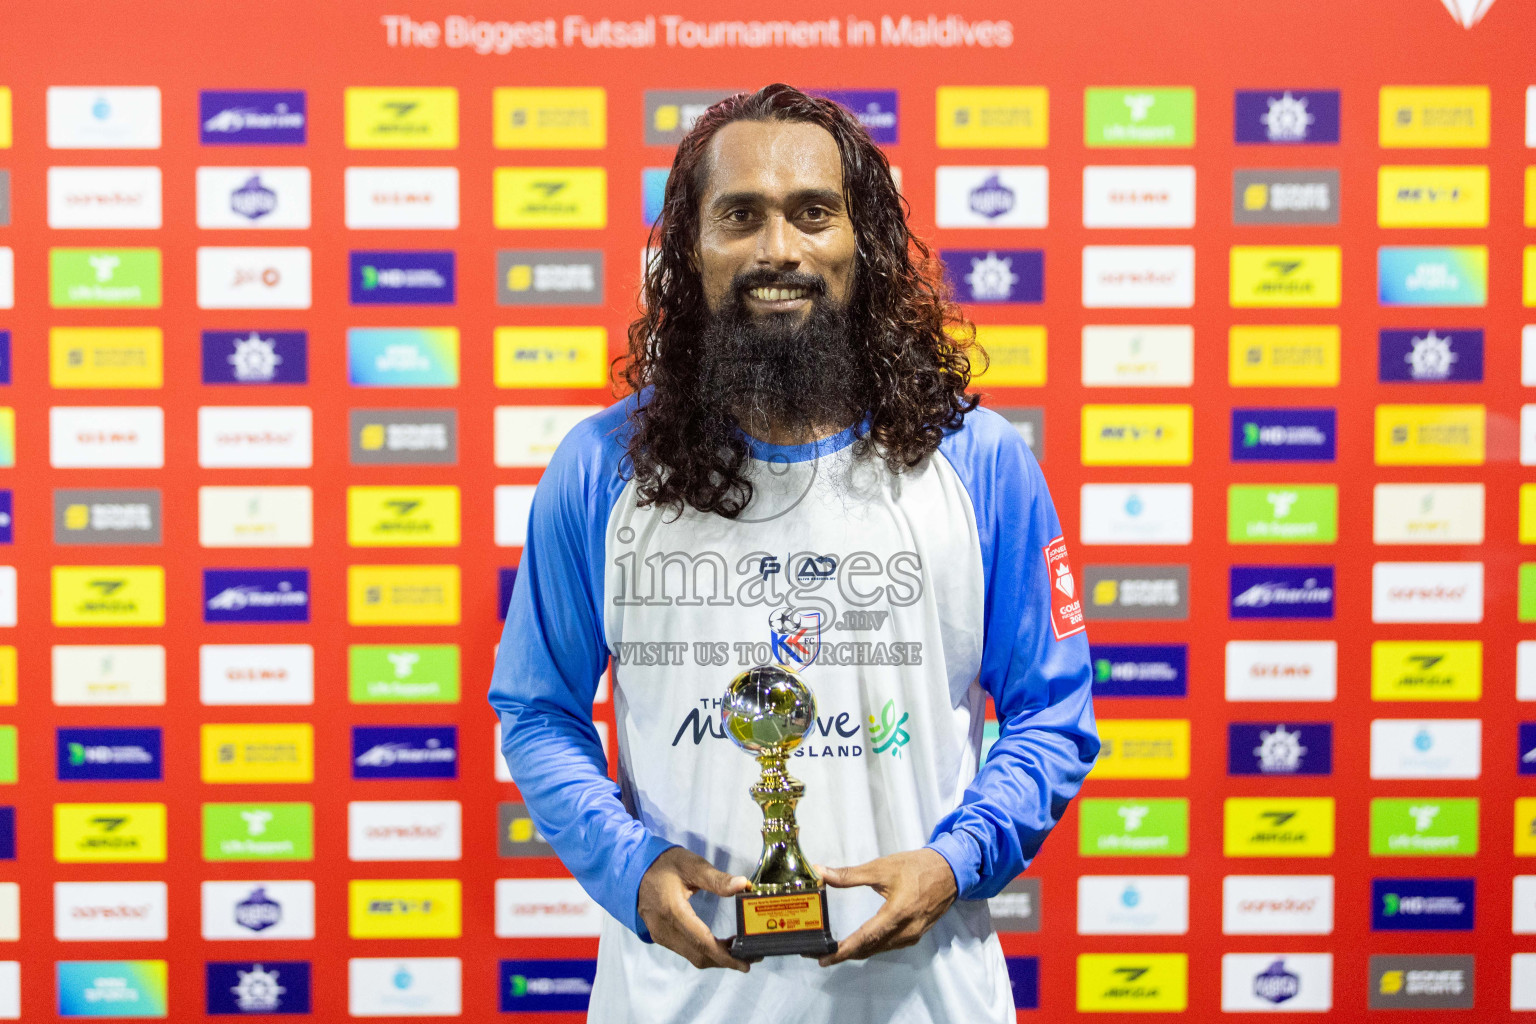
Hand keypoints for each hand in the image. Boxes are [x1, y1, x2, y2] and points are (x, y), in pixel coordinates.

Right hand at [637, 846, 752, 971]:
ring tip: (738, 949)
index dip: (725, 956)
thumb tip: (743, 885)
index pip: (702, 942)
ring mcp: (660, 934)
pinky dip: (704, 951)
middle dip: (725, 960)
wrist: (633, 867)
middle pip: (699, 954)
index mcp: (672, 911)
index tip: (745, 962)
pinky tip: (719, 944)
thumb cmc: (664, 864)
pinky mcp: (660, 935)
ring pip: (692, 955)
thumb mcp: (692, 865)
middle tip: (750, 956)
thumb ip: (717, 879)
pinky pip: (685, 950)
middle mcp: (664, 929)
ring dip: (716, 957)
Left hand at [815, 849, 956, 965]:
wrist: (950, 871)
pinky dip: (873, 946)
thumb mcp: (881, 868)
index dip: (843, 950)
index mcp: (897, 913)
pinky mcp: (916, 935)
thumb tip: (822, 873)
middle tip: (822, 954)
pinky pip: (890, 946)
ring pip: (880, 949)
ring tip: (837, 950)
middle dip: (845, 953)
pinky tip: (862, 943)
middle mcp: (906, 930)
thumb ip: (849, 875)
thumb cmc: (917, 867)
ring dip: (859, 951)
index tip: (824, 958)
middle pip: (871, 948)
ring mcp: (913, 935)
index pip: (865, 938)